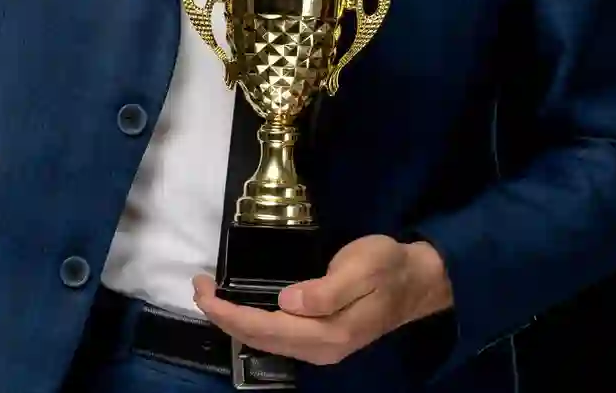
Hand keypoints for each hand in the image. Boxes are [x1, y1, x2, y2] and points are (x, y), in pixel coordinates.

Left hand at [191, 236, 453, 365]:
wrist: (418, 281)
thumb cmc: (387, 267)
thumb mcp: (361, 269)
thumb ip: (326, 290)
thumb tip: (286, 302)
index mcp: (327, 333)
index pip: (263, 327)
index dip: (227, 311)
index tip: (202, 288)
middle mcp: (320, 348)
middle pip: (258, 338)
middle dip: (222, 316)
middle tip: (197, 285)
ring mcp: (321, 348)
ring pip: (264, 340)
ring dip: (233, 320)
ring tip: (209, 294)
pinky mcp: (321, 339)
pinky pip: (276, 336)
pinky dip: (251, 322)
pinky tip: (239, 308)